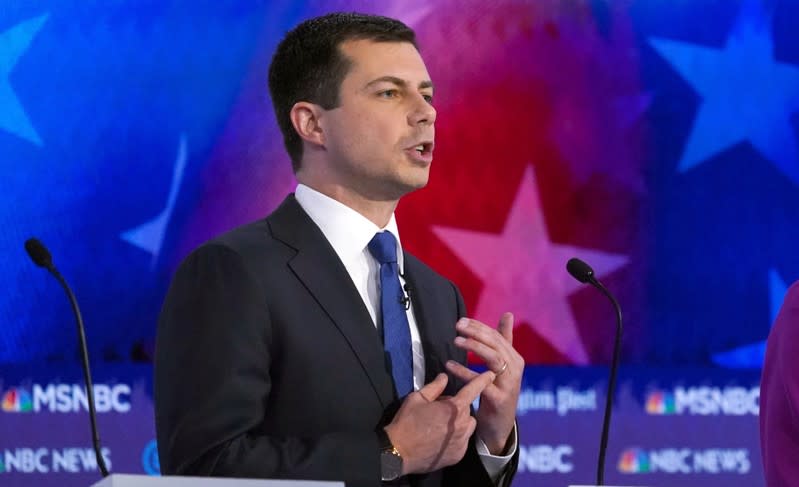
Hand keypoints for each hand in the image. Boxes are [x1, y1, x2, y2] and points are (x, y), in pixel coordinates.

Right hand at [384, 370, 495, 474]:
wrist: (399, 452)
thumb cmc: (407, 422)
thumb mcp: (417, 398)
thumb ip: (435, 387)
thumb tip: (444, 377)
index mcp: (453, 408)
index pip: (473, 390)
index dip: (482, 381)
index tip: (490, 375)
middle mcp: (462, 424)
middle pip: (468, 409)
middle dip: (458, 406)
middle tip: (440, 409)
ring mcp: (462, 441)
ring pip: (469, 425)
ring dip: (461, 422)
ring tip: (443, 424)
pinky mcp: (459, 455)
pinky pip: (464, 441)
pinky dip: (457, 437)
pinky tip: (442, 438)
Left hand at [446, 312, 521, 454]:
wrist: (500, 425)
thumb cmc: (498, 391)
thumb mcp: (503, 366)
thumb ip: (504, 340)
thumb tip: (508, 314)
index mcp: (515, 359)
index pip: (497, 336)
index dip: (479, 327)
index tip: (461, 320)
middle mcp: (516, 369)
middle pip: (496, 344)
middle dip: (476, 333)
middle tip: (457, 327)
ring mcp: (509, 384)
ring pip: (494, 359)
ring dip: (474, 347)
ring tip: (456, 341)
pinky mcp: (499, 400)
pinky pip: (482, 382)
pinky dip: (465, 372)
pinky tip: (450, 366)